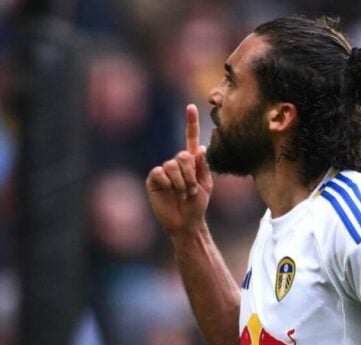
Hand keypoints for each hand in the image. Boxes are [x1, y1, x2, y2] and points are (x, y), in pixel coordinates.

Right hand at [146, 104, 213, 236]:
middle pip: (183, 155)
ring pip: (172, 165)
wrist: (185, 222)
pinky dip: (168, 183)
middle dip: (190, 174)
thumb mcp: (206, 185)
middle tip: (191, 190)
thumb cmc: (197, 205)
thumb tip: (200, 149)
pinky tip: (168, 192)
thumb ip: (203, 167)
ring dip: (181, 182)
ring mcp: (164, 171)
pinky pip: (160, 173)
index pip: (190, 138)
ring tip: (183, 194)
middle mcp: (176, 163)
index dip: (191, 123)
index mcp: (191, 162)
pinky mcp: (154, 179)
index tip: (191, 107)